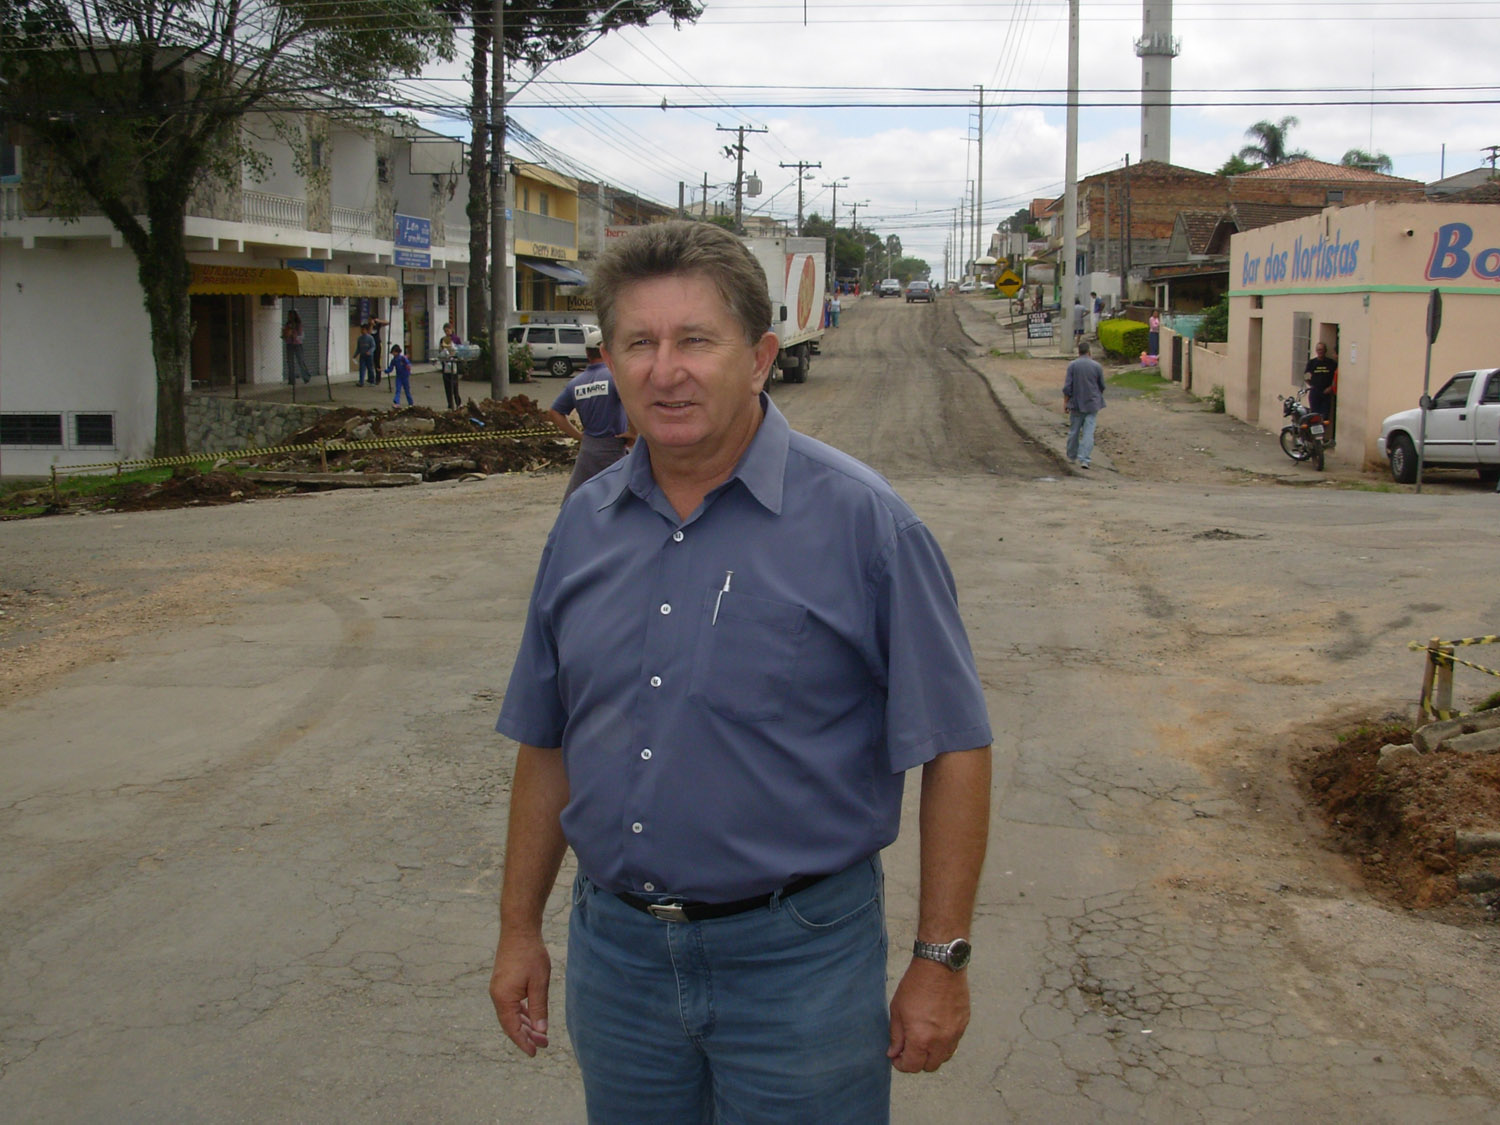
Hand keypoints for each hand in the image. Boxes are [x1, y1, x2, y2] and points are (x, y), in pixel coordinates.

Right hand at [490, 933, 551, 1056]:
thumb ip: (539, 1008)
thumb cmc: (531, 955)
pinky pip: (511, 1004)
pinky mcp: (503, 982)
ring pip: (511, 1014)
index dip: (523, 1042)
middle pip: (510, 1024)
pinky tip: (532, 1016)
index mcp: (503, 998)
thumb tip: (541, 1031)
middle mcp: (497, 995)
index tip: (535, 1053)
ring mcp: (499, 989)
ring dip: (525, 1025)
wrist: (519, 930)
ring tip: (540, 1034)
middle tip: (544, 1044)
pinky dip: (521, 1013)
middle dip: (527, 1035)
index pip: (512, 1029)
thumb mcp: (539, 983)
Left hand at [887, 958, 969, 1072]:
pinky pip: (954, 1043)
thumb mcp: (898, 1009)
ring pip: (944, 1057)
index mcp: (921, 1038)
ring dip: (933, 1054)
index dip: (902, 1065)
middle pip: (930, 1066)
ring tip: (923, 1039)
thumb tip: (894, 1053)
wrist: (940, 965)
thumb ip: (896, 1035)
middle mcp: (941, 1041)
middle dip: (917, 1061)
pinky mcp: (964, 1024)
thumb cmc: (916, 984)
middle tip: (909, 1049)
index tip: (896, 1057)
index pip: (912, 1066)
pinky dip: (944, 1042)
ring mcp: (955, 1033)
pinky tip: (936, 1028)